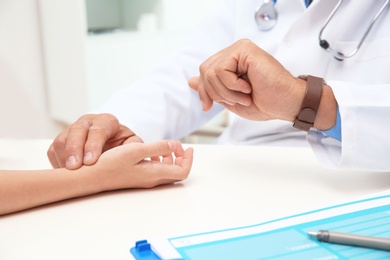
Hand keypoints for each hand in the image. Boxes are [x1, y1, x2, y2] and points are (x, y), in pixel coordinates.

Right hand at [47, 113, 142, 169]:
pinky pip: (54, 150)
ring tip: (68, 172)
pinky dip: (57, 161)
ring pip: (62, 140)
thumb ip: (144, 146)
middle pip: (76, 131)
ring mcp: (71, 131)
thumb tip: (163, 150)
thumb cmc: (121, 144)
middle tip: (75, 167)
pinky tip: (63, 172)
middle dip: (75, 149)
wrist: (106, 140)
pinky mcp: (61, 143)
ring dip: (64, 156)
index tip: (92, 160)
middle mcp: (87, 123)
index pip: (99, 129)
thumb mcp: (134, 143)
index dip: (94, 144)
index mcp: (106, 121)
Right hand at [92, 140, 193, 188]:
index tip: (188, 147)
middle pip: (177, 173)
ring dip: (171, 159)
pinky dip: (160, 161)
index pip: (182, 172)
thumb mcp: (136, 150)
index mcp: (155, 173)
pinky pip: (156, 171)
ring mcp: (145, 180)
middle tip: (180, 147)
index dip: (189, 160)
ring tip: (166, 148)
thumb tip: (177, 146)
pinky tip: (151, 153)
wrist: (91, 177)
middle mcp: (152, 180)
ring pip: (167, 172)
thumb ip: (158, 147)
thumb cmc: (111, 163)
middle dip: (182, 159)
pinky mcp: (138, 177)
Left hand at [189, 39, 304, 121]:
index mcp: (230, 63)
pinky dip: (232, 85)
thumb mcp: (229, 99)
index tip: (208, 107)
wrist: (285, 103)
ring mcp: (239, 49)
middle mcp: (234, 53)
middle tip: (237, 100)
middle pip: (204, 71)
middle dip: (215, 93)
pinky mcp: (244, 49)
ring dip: (227, 92)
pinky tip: (247, 87)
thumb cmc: (265, 102)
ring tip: (245, 95)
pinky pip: (221, 69)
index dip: (203, 92)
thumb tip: (190, 80)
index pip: (204, 73)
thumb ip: (211, 88)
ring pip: (211, 71)